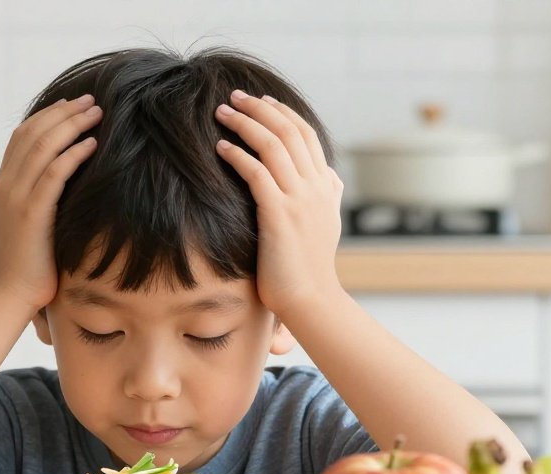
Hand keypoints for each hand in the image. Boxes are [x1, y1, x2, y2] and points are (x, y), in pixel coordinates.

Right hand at [0, 94, 102, 311]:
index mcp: (3, 184)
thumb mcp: (26, 223)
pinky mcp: (31, 214)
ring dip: (72, 125)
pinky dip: (73, 154)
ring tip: (96, 114)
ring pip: (44, 146)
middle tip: (91, 100)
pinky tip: (92, 144)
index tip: (72, 104)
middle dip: (64, 112)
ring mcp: (16, 198)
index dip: (48, 115)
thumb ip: (37, 200)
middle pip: (34, 133)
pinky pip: (54, 174)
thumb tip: (62, 187)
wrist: (7, 294)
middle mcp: (6, 184)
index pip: (22, 136)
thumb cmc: (25, 265)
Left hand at [214, 90, 343, 316]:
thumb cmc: (310, 267)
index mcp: (325, 186)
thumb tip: (330, 175)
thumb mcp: (327, 224)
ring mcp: (299, 200)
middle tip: (234, 96)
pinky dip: (238, 155)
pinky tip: (221, 148)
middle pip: (288, 131)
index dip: (283, 112)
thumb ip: (329, 195)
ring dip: (245, 124)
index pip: (306, 134)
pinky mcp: (280, 215)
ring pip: (273, 146)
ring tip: (222, 113)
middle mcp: (315, 187)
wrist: (311, 300)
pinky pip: (257, 174)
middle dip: (259, 108)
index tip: (260, 100)